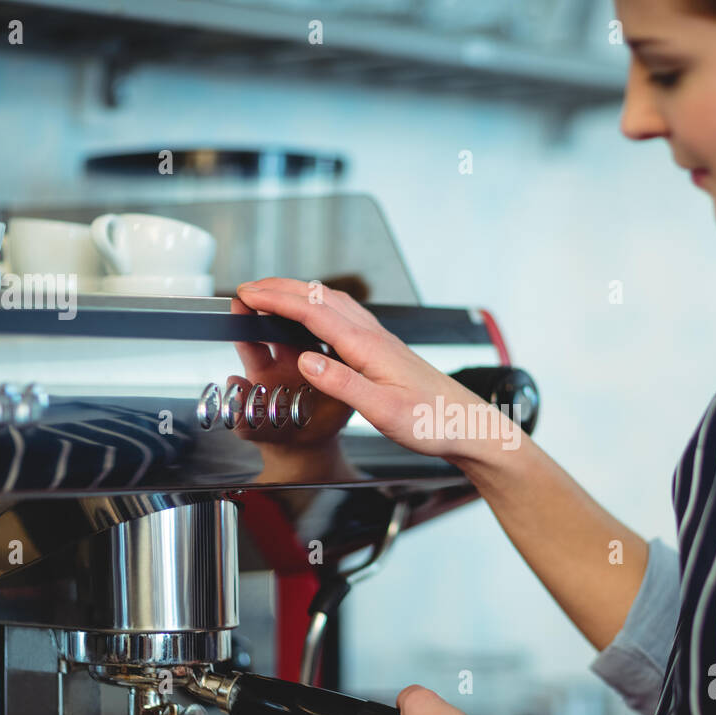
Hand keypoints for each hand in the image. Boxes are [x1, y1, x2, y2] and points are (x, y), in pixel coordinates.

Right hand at [235, 278, 496, 462]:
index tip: (247, 295)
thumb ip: (344, 384)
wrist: (468, 425)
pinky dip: (319, 307)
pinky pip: (345, 315)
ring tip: (271, 297)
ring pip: (333, 302)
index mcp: (368, 347)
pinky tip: (314, 317)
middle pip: (320, 297)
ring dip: (298, 294)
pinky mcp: (384, 349)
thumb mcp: (384, 412)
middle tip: (247, 290)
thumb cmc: (433, 423)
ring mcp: (380, 339)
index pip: (313, 312)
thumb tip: (307, 361)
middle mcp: (374, 336)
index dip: (276, 300)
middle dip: (279, 289)